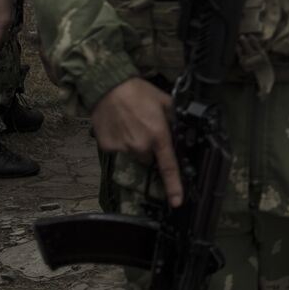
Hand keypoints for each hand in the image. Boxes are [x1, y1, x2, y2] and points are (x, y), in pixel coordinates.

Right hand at [91, 78, 182, 206]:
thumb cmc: (139, 92)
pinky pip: (119, 150)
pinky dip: (120, 141)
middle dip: (150, 147)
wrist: (108, 87)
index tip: (177, 202)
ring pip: (134, 153)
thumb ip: (175, 118)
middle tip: (146, 127)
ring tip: (131, 123)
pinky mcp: (107, 148)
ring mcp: (122, 148)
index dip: (174, 186)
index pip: (168, 166)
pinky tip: (119, 125)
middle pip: (149, 157)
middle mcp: (140, 146)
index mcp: (158, 136)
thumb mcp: (165, 101)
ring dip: (135, 143)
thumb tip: (181, 130)